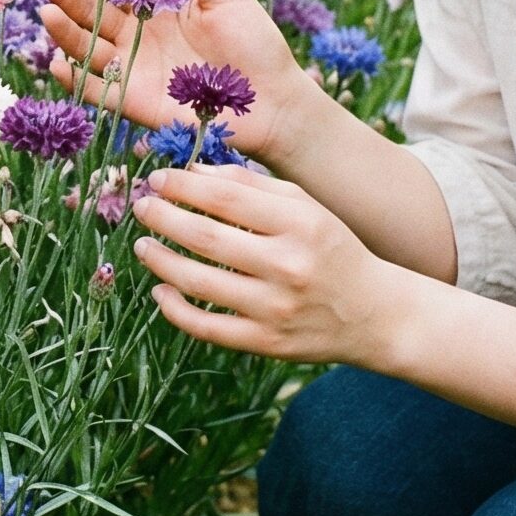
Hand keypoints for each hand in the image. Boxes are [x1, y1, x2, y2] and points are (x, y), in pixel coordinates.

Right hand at [32, 0, 311, 166]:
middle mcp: (138, 36)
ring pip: (88, 47)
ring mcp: (134, 69)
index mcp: (157, 7)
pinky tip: (59, 62)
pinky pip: (97, 91)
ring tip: (48, 10)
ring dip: (64, 30)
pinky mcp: (135, 102)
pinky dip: (75, 79)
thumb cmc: (256, 43)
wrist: (274, 101)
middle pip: (91, 11)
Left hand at [129, 163, 398, 365]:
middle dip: (163, 218)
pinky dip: (175, 309)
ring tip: (142, 245)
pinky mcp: (267, 343)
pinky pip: (207, 328)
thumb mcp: (305, 206)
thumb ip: (252, 185)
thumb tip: (193, 172)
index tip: (157, 179)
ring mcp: (276, 309)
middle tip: (141, 207)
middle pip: (206, 238)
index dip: (182, 186)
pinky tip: (160, 289)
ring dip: (160, 260)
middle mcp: (288, 266)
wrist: (375, 314)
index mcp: (299, 224)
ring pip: (199, 283)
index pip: (225, 198)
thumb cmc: (332, 249)